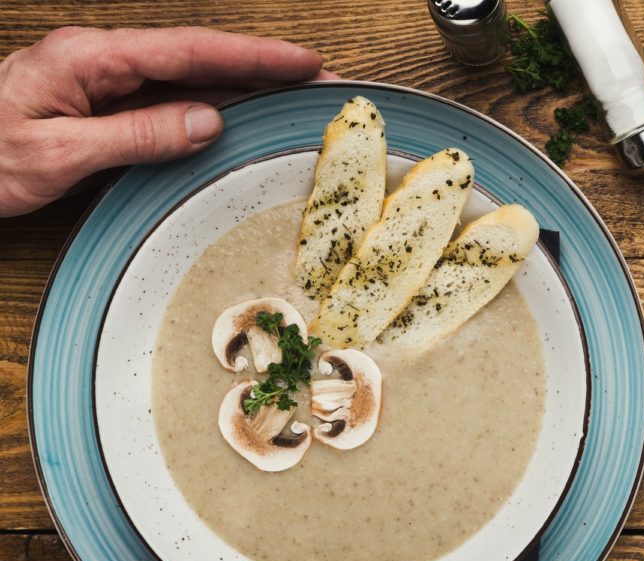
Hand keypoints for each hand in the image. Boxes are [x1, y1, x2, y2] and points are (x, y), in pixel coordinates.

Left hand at [0, 26, 331, 216]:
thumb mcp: (56, 154)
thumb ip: (136, 135)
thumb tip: (206, 121)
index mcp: (89, 59)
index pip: (191, 51)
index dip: (254, 56)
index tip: (302, 62)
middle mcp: (98, 63)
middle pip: (198, 59)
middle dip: (261, 68)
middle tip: (315, 82)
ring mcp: (99, 84)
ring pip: (186, 81)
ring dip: (240, 90)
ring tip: (289, 100)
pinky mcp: (97, 109)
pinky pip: (164, 104)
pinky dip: (207, 110)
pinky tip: (235, 122)